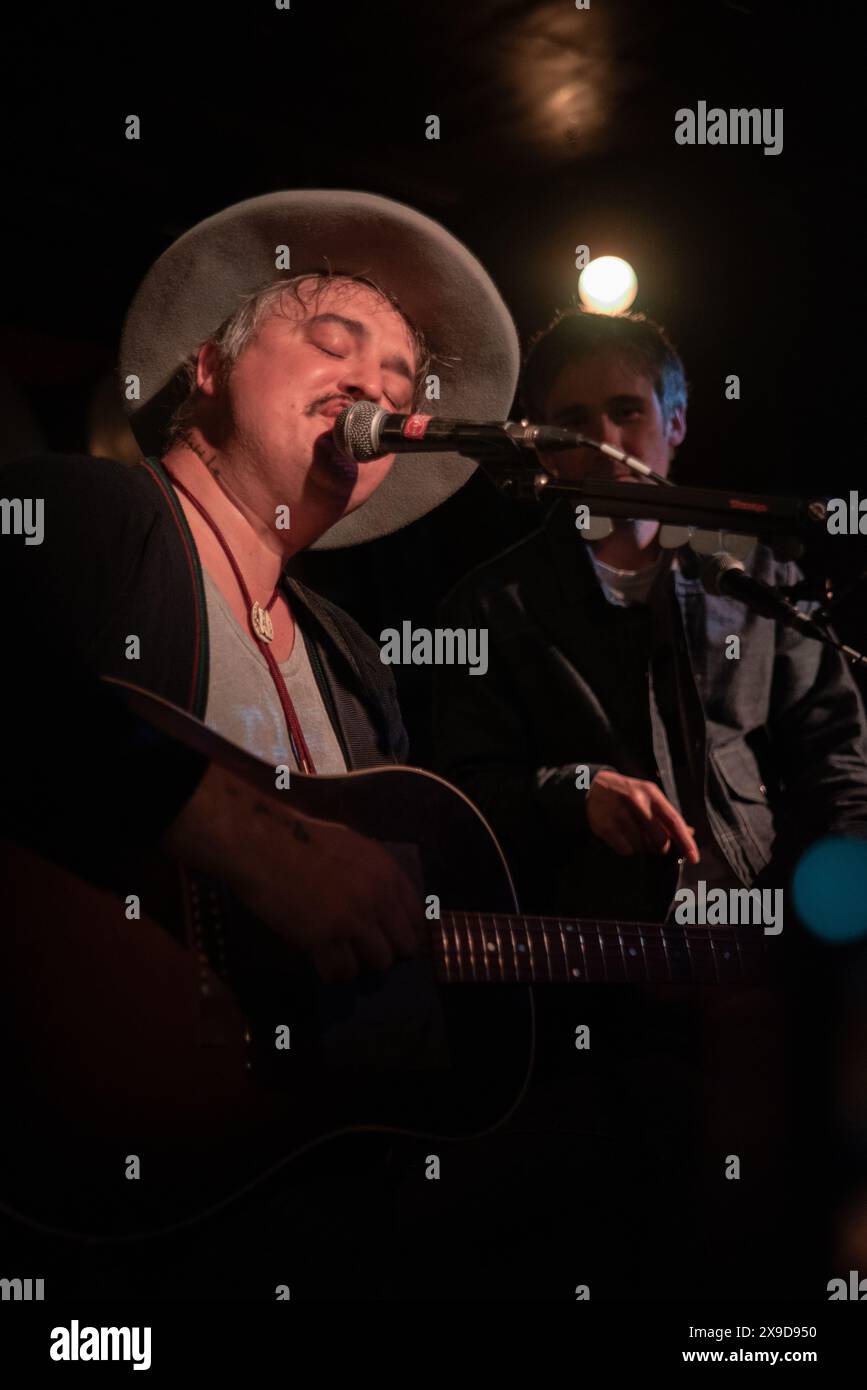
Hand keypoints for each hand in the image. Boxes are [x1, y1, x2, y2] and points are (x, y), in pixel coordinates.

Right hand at [162, 764, 422, 982]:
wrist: (263, 844)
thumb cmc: (300, 838)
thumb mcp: (352, 846)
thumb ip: (373, 874)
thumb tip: (382, 902)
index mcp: (388, 872)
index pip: (416, 917)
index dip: (402, 932)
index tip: (387, 939)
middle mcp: (379, 897)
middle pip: (403, 946)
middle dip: (384, 952)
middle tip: (363, 952)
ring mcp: (354, 920)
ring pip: (377, 963)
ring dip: (360, 964)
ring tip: (340, 956)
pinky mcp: (324, 939)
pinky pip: (342, 972)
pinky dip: (333, 973)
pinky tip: (321, 962)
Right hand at [586, 770, 699, 863]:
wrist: (594, 785)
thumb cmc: (629, 794)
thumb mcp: (650, 797)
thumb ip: (668, 815)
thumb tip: (690, 832)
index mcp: (651, 794)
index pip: (674, 821)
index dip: (685, 842)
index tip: (694, 858)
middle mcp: (636, 801)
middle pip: (659, 838)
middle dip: (661, 848)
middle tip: (655, 845)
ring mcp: (619, 813)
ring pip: (642, 846)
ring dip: (642, 848)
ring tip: (636, 838)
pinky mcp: (605, 825)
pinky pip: (625, 849)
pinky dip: (627, 849)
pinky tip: (623, 838)